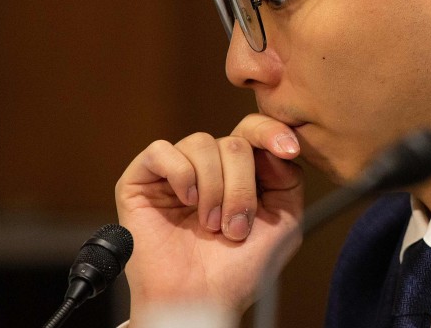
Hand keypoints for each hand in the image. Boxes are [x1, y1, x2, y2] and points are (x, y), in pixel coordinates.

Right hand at [115, 116, 302, 319]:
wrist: (202, 300)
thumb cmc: (239, 269)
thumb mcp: (284, 222)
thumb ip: (289, 179)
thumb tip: (273, 148)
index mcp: (241, 171)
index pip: (255, 130)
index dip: (272, 132)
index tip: (288, 149)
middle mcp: (209, 166)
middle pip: (234, 142)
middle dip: (241, 187)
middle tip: (235, 227)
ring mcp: (175, 171)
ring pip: (201, 143)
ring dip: (213, 188)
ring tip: (210, 224)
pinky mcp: (141, 180)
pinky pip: (162, 151)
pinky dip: (181, 174)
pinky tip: (186, 201)